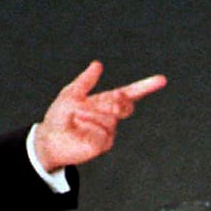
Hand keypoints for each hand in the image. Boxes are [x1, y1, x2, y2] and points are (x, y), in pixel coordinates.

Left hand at [32, 60, 166, 170]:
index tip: (161, 80)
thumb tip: (97, 65)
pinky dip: (89, 129)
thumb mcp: (70, 93)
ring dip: (90, 116)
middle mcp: (110, 116)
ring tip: (76, 119)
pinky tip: (79, 131)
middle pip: (125, 106)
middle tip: (102, 103)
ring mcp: (108, 131)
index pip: (129, 94)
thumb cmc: (59, 117)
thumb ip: (86, 80)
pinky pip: (102, 133)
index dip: (145, 87)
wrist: (50, 140)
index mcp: (105, 101)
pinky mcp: (103, 145)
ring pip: (109, 120)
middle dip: (115, 103)